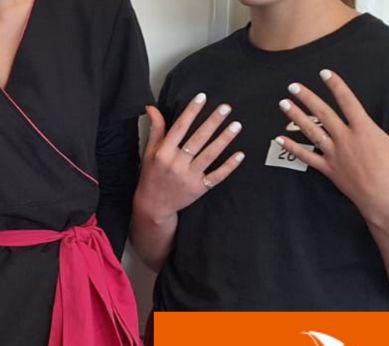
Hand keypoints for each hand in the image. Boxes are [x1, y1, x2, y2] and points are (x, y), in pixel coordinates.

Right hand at [134, 94, 245, 221]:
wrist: (153, 205)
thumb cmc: (151, 176)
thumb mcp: (149, 152)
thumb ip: (155, 129)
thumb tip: (152, 108)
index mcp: (163, 153)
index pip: (179, 128)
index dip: (191, 112)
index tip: (202, 97)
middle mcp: (176, 164)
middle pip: (197, 139)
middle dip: (212, 122)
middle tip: (225, 108)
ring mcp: (189, 177)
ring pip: (209, 155)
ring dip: (224, 140)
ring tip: (236, 125)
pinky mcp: (199, 188)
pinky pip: (217, 176)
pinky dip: (229, 166)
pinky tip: (240, 155)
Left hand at [276, 70, 388, 221]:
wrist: (387, 198)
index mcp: (364, 129)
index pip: (347, 101)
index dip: (336, 85)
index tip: (324, 73)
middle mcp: (346, 138)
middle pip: (323, 113)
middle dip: (307, 97)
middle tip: (293, 86)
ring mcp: (334, 154)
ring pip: (311, 131)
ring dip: (295, 116)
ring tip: (284, 104)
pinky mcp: (328, 169)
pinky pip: (306, 156)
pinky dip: (291, 148)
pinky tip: (279, 139)